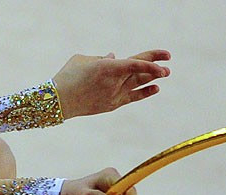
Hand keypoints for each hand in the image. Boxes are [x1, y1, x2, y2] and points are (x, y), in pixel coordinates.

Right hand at [52, 50, 170, 118]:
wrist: (57, 102)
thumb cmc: (66, 77)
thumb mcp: (82, 60)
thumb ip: (101, 59)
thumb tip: (114, 57)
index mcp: (107, 68)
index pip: (136, 62)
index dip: (153, 59)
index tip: (165, 56)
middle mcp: (114, 82)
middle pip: (140, 72)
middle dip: (156, 66)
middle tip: (168, 60)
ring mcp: (113, 95)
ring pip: (138, 84)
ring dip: (152, 78)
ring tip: (166, 73)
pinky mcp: (110, 105)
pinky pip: (132, 98)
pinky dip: (144, 93)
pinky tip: (155, 88)